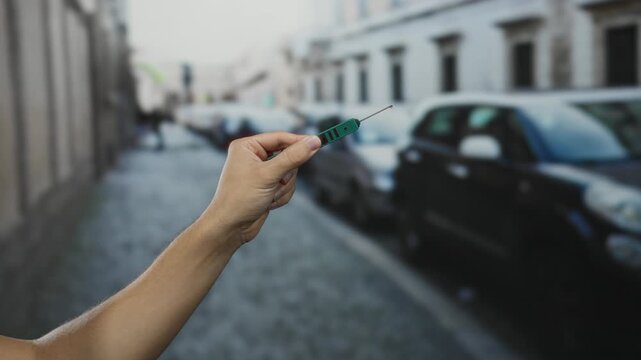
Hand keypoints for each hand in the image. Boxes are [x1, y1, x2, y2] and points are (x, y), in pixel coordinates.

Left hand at [202, 132, 320, 245]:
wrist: (230, 227)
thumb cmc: (241, 198)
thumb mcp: (269, 175)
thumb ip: (293, 157)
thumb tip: (314, 141)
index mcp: (247, 146)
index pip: (280, 138)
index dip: (299, 141)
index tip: (319, 143)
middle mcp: (253, 157)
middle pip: (287, 156)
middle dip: (286, 174)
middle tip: (278, 182)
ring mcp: (260, 172)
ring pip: (289, 173)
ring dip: (284, 187)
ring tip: (270, 196)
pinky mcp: (266, 186)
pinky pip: (286, 186)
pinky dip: (281, 195)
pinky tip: (269, 203)